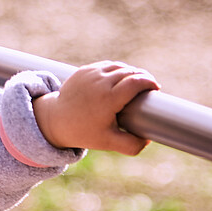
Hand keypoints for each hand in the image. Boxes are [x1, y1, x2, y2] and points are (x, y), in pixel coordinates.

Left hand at [31, 61, 158, 155]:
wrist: (55, 120)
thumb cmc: (83, 132)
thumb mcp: (107, 142)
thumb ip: (131, 145)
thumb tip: (149, 140)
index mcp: (108, 98)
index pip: (136, 82)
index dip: (150, 82)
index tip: (156, 89)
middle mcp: (99, 82)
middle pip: (130, 72)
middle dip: (143, 77)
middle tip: (149, 87)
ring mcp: (91, 74)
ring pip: (119, 66)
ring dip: (131, 72)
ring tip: (138, 82)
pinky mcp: (84, 70)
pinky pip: (107, 65)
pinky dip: (117, 70)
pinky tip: (123, 77)